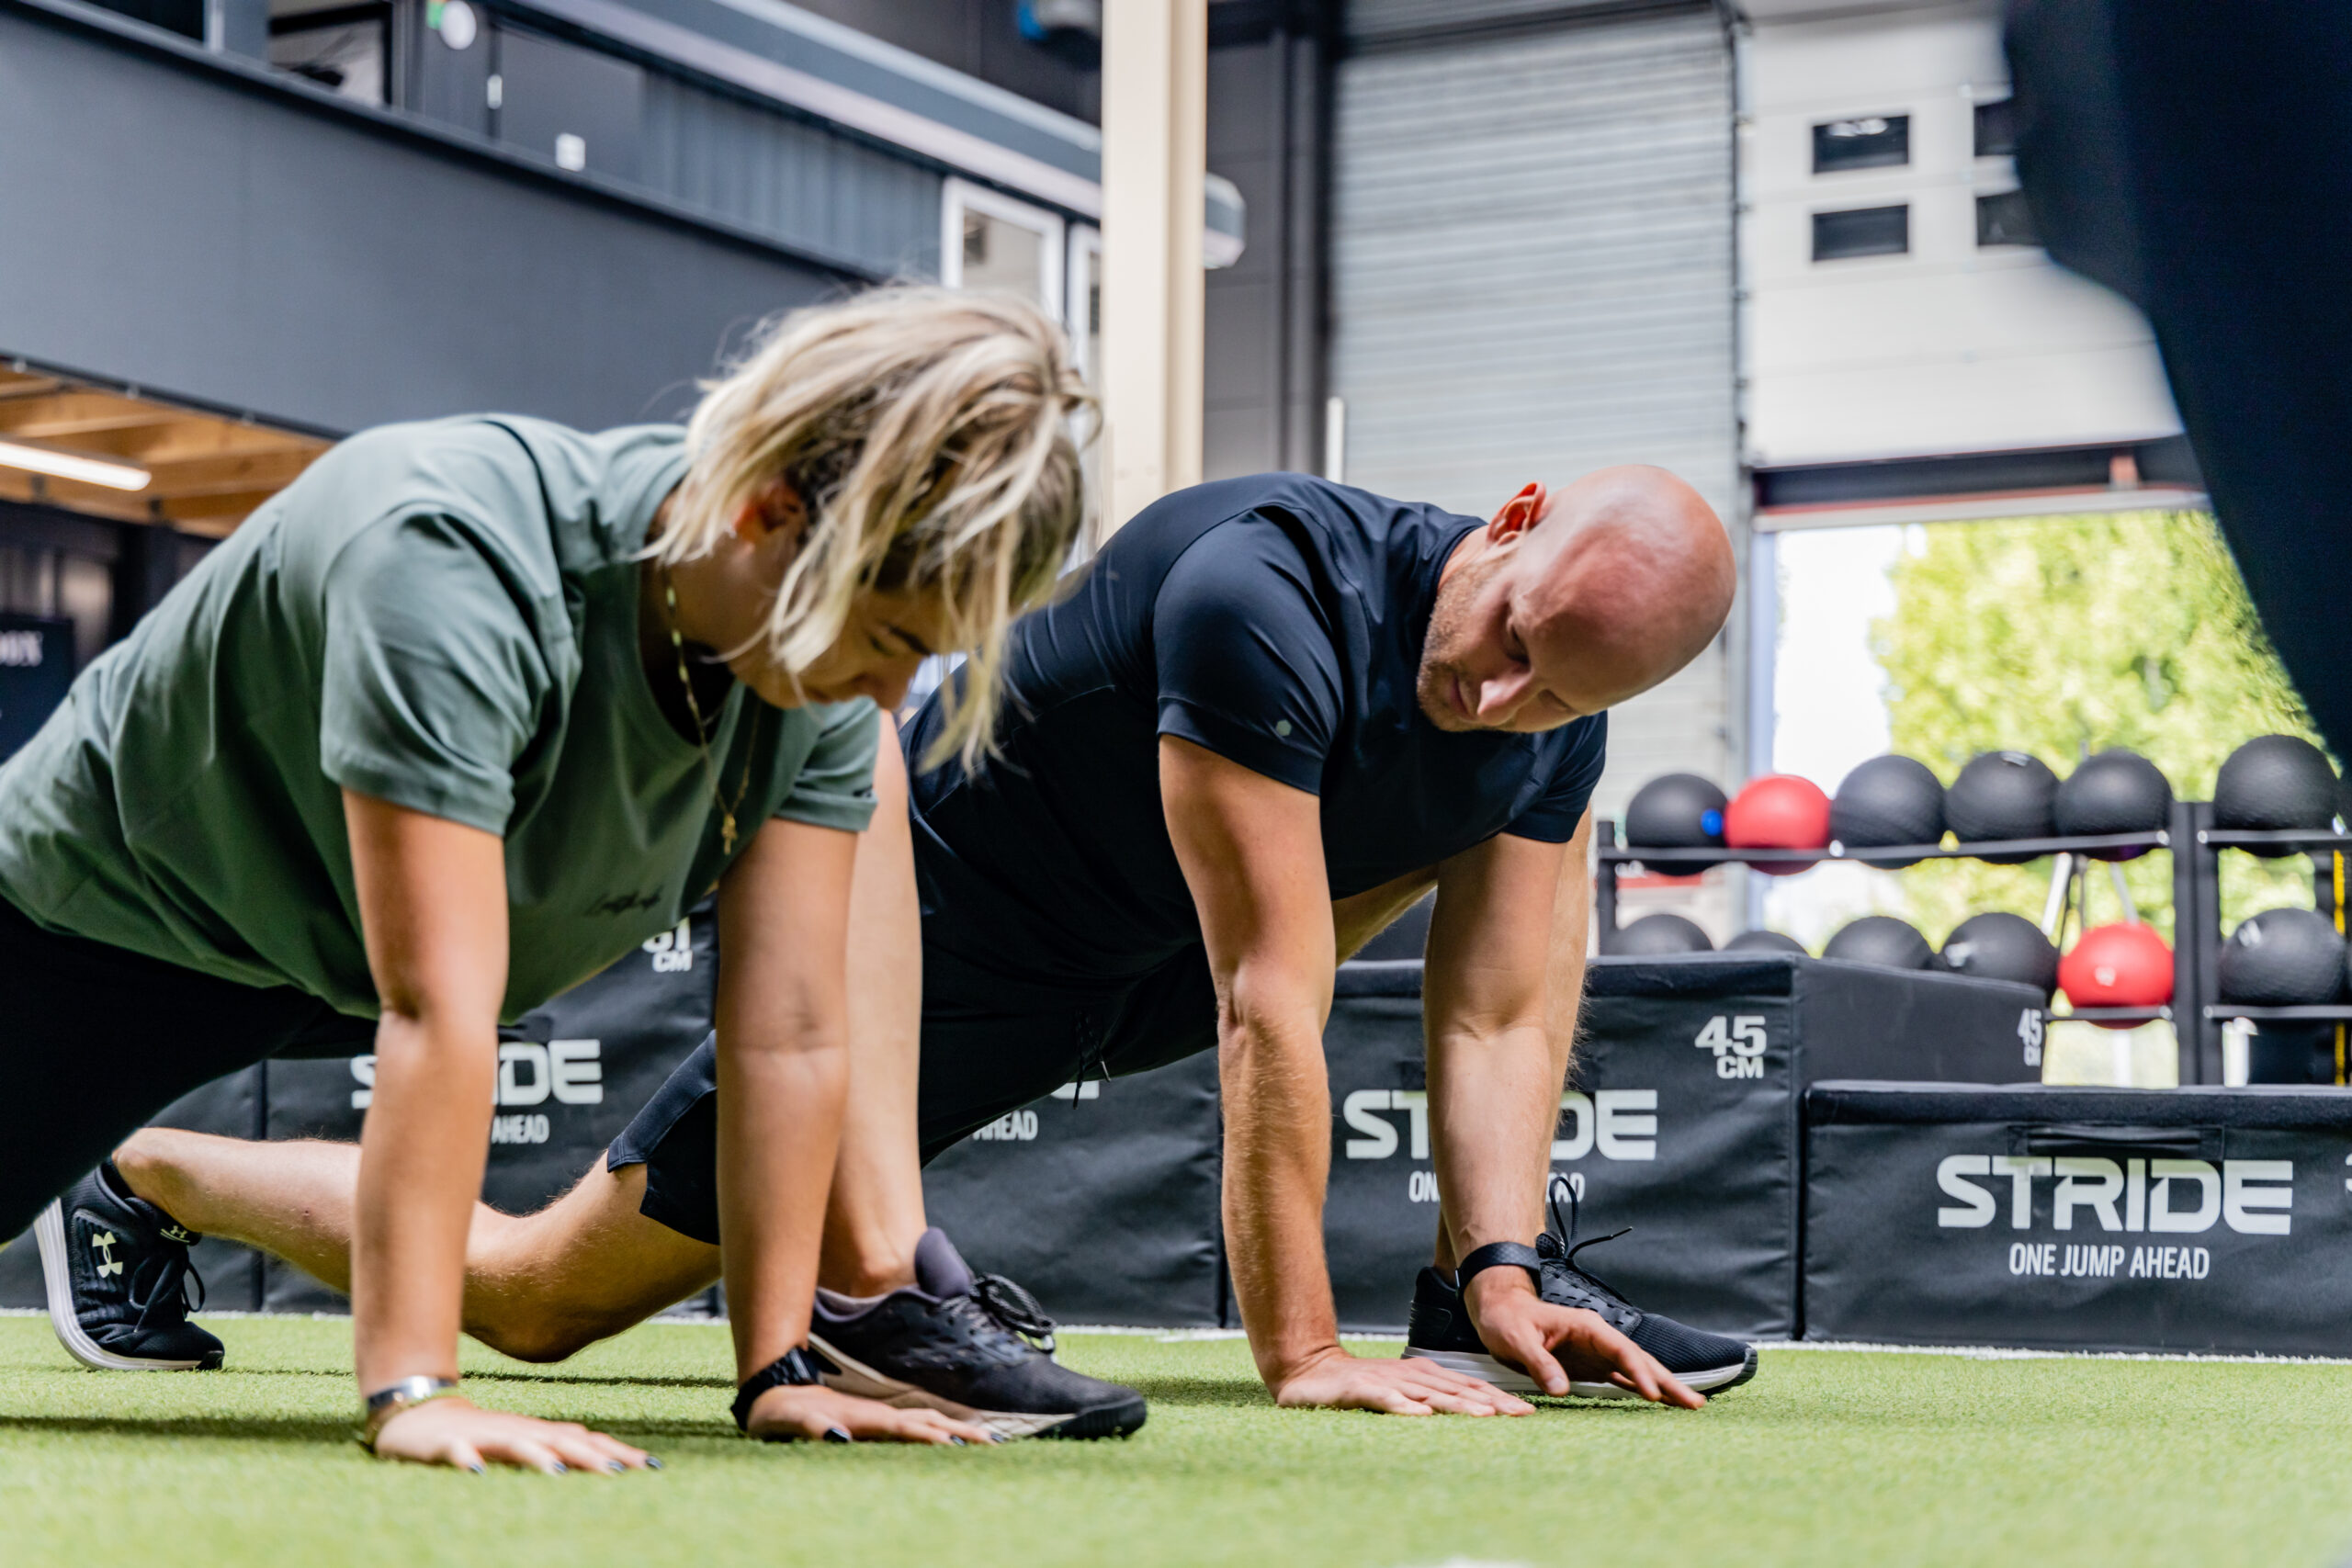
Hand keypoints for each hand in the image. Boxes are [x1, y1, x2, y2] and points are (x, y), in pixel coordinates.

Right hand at [371, 1396, 654, 1472]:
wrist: (418, 1413)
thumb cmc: (481, 1434)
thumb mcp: (524, 1440)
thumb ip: (560, 1447)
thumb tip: (608, 1456)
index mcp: (537, 1433)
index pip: (584, 1442)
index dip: (615, 1453)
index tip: (649, 1466)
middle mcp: (517, 1431)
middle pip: (559, 1442)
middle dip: (589, 1457)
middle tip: (618, 1473)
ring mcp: (483, 1437)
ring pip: (514, 1445)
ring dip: (537, 1457)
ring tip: (559, 1472)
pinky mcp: (447, 1445)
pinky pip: (457, 1453)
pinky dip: (467, 1462)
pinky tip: (477, 1473)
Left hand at [745, 1384, 999, 1445]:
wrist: (777, 1389)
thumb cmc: (781, 1413)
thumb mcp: (789, 1422)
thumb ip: (812, 1428)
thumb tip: (839, 1437)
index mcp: (863, 1418)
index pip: (905, 1428)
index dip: (931, 1437)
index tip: (959, 1446)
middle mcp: (878, 1415)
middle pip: (927, 1422)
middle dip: (960, 1432)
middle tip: (994, 1443)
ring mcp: (880, 1417)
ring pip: (927, 1420)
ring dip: (956, 1429)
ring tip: (986, 1439)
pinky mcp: (878, 1421)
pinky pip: (917, 1424)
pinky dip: (940, 1429)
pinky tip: (953, 1437)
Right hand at [1269, 1344, 1535, 1415]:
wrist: (1308, 1370)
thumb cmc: (1358, 1385)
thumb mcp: (1400, 1390)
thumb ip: (1430, 1399)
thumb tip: (1471, 1412)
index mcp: (1422, 1375)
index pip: (1467, 1385)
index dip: (1497, 1397)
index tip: (1527, 1411)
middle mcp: (1409, 1375)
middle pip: (1456, 1388)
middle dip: (1491, 1401)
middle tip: (1522, 1414)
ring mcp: (1385, 1381)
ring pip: (1428, 1393)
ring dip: (1458, 1404)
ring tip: (1485, 1415)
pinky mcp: (1359, 1390)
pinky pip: (1384, 1399)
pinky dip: (1404, 1406)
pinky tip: (1421, 1415)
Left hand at [1464, 1271, 1704, 1408]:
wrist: (1499, 1312)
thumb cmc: (1507, 1320)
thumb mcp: (1517, 1339)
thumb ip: (1540, 1362)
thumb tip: (1561, 1390)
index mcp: (1587, 1327)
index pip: (1621, 1351)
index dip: (1640, 1372)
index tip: (1655, 1394)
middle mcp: (1598, 1339)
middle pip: (1639, 1360)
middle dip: (1667, 1381)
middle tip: (1695, 1403)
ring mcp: (1597, 1353)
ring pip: (1636, 1371)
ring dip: (1662, 1387)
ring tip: (1690, 1405)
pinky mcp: (1590, 1366)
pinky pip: (1622, 1379)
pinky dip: (1641, 1390)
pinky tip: (1659, 1403)